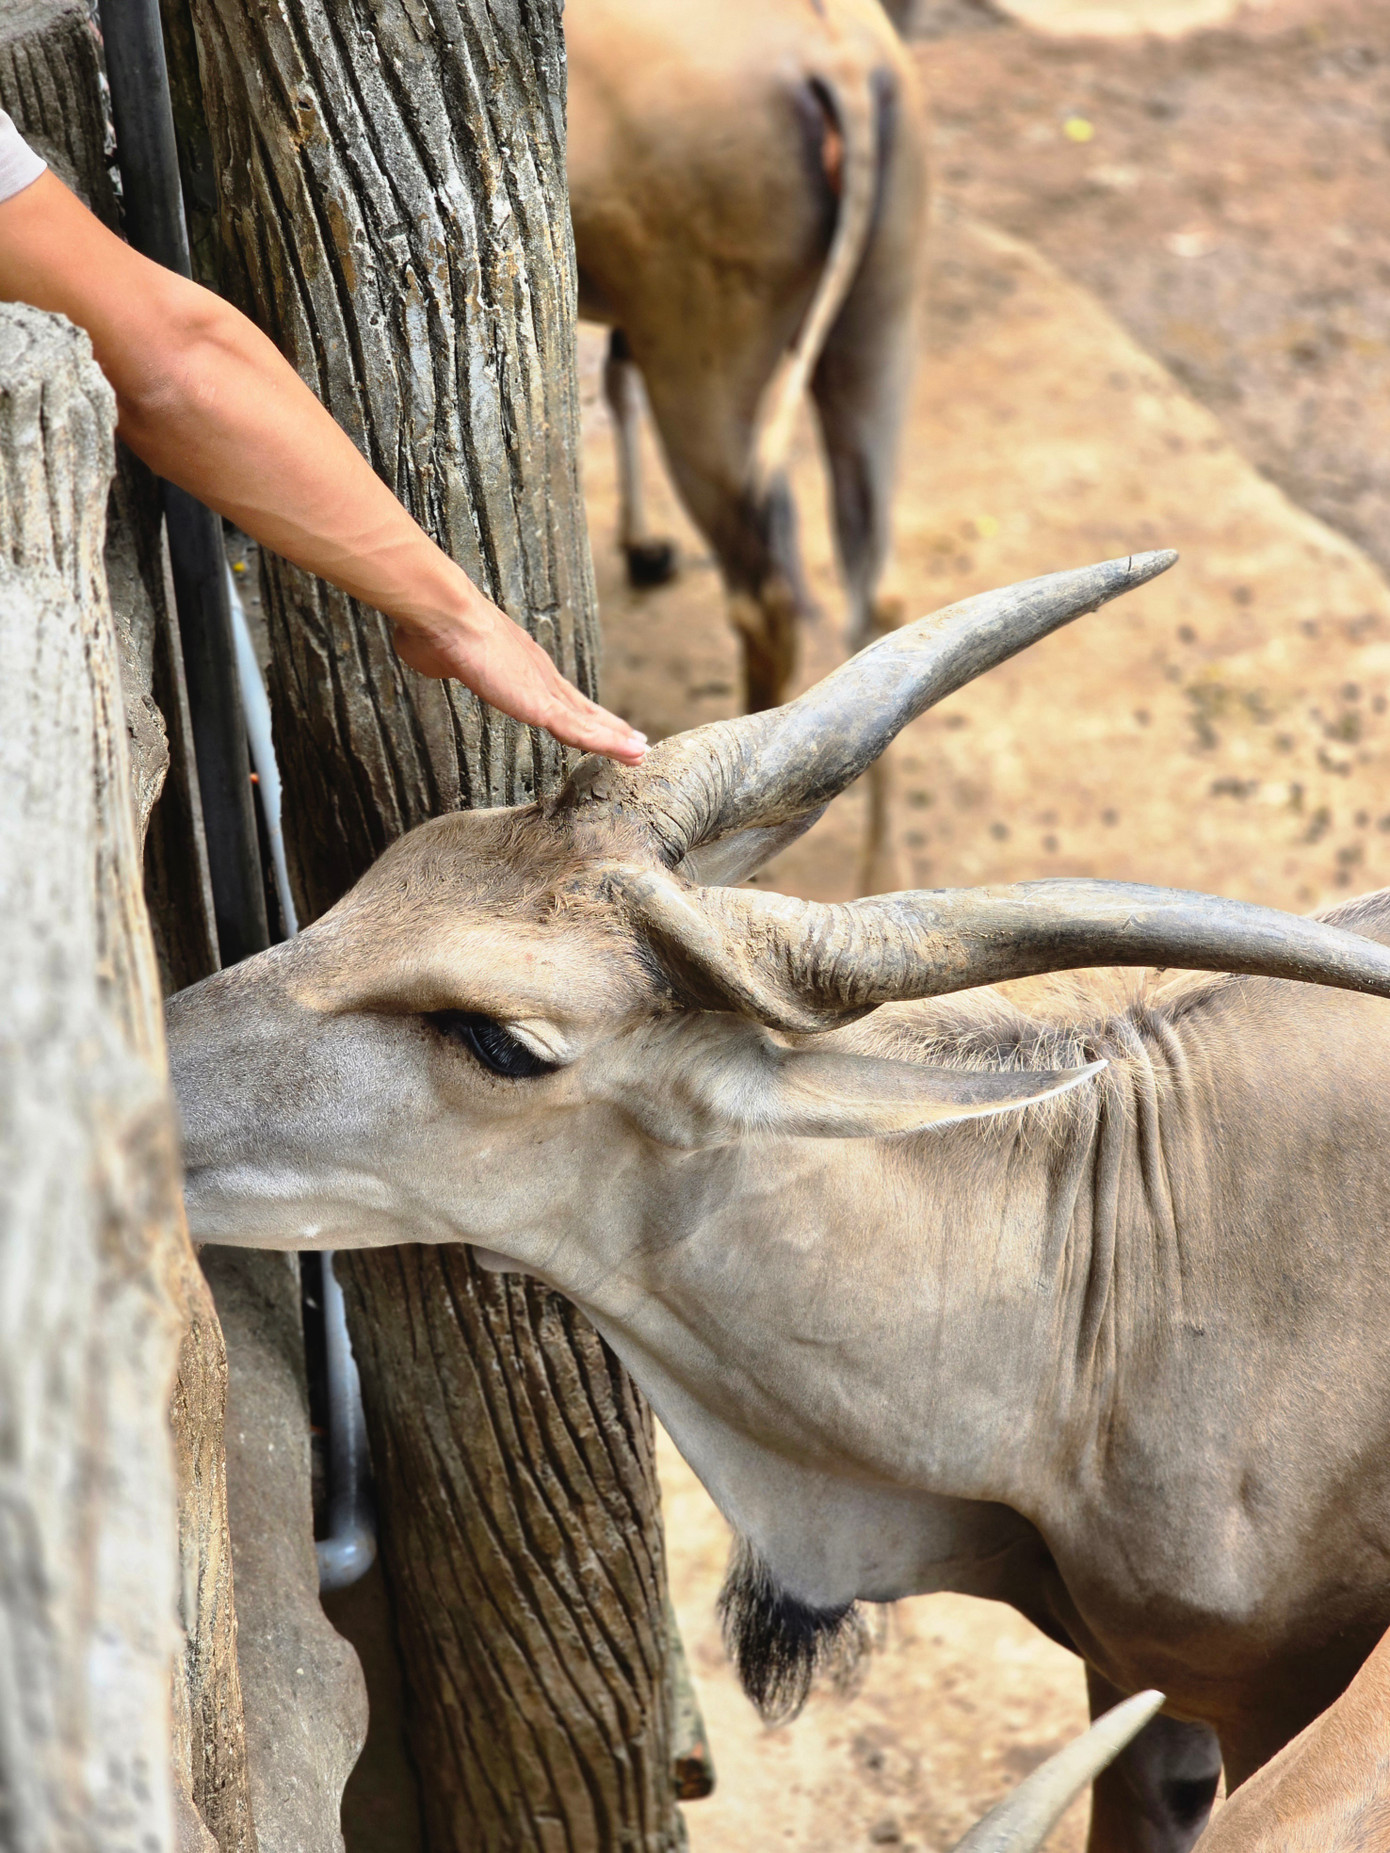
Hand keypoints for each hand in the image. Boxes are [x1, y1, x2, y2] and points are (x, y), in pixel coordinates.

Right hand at [392, 601, 647, 766]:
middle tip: (633, 742)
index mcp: (519, 666)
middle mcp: (539, 675)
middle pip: (581, 708)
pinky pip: (581, 730)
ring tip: (639, 752)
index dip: (577, 711)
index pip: (556, 695)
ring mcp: (543, 688)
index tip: (594, 722)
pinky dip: (606, 742)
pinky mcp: (542, 704)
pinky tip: (627, 752)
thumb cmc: (434, 630)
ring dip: (615, 738)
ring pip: (587, 721)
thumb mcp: (440, 654)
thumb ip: (445, 660)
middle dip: (607, 726)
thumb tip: (425, 650)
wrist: (443, 615)